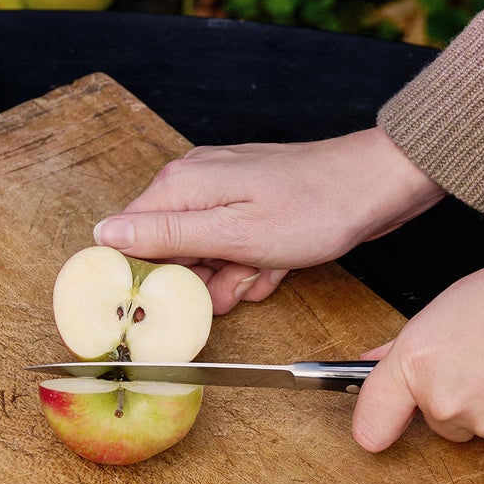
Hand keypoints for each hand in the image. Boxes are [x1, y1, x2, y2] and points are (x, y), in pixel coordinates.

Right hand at [93, 127, 443, 311]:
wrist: (378, 186)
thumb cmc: (314, 207)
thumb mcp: (233, 233)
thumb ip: (164, 235)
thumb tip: (105, 234)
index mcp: (181, 186)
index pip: (130, 237)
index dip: (147, 275)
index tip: (167, 301)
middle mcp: (196, 182)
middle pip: (169, 248)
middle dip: (199, 279)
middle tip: (234, 286)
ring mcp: (225, 191)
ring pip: (206, 252)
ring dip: (231, 275)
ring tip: (260, 275)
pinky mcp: (251, 203)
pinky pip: (235, 246)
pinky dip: (253, 263)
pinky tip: (275, 267)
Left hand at [352, 260, 483, 452]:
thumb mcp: (450, 305)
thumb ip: (410, 344)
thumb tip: (377, 359)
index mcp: (417, 364)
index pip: (374, 416)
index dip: (375, 423)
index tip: (374, 429)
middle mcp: (446, 403)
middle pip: (440, 419)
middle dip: (458, 398)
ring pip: (483, 427)